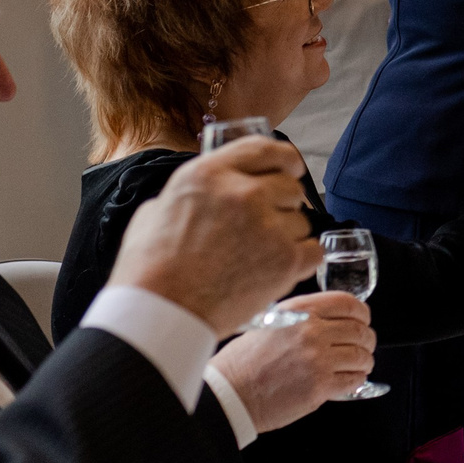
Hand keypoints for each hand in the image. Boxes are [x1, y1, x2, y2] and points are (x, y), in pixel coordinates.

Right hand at [111, 141, 320, 334]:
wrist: (161, 314)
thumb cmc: (151, 270)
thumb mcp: (157, 211)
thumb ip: (194, 194)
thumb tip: (214, 190)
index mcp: (208, 174)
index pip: (264, 148)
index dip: (283, 159)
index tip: (290, 169)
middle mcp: (243, 193)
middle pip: (290, 187)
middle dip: (284, 205)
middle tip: (265, 227)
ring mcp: (268, 226)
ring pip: (302, 221)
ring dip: (288, 236)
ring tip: (255, 258)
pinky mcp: (286, 259)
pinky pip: (313, 249)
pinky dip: (301, 261)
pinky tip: (275, 270)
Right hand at [210, 292, 375, 425]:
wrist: (230, 394)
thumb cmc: (243, 362)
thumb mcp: (270, 322)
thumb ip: (301, 318)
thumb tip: (330, 321)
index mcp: (299, 311)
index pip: (348, 303)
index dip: (362, 314)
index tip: (363, 320)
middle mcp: (311, 332)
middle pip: (360, 330)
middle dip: (366, 340)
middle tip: (363, 347)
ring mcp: (318, 359)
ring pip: (362, 356)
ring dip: (364, 361)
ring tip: (358, 365)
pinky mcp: (321, 386)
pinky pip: (354, 380)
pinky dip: (357, 380)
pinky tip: (349, 380)